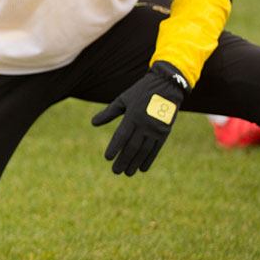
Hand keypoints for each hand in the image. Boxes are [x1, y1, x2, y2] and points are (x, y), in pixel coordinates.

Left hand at [92, 61, 189, 175]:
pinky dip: (149, 159)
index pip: (122, 136)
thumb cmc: (140, 92)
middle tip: (115, 171)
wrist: (167, 86)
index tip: (107, 158)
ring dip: (135, 162)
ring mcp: (156, 129)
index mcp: (133, 115)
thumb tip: (93, 123)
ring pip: (144, 150)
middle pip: (132, 146)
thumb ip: (108, 112)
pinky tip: (142, 168)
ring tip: (127, 173)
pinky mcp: (165, 132)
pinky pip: (156, 149)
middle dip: (123, 160)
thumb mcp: (123, 99)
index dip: (114, 148)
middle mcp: (145, 124)